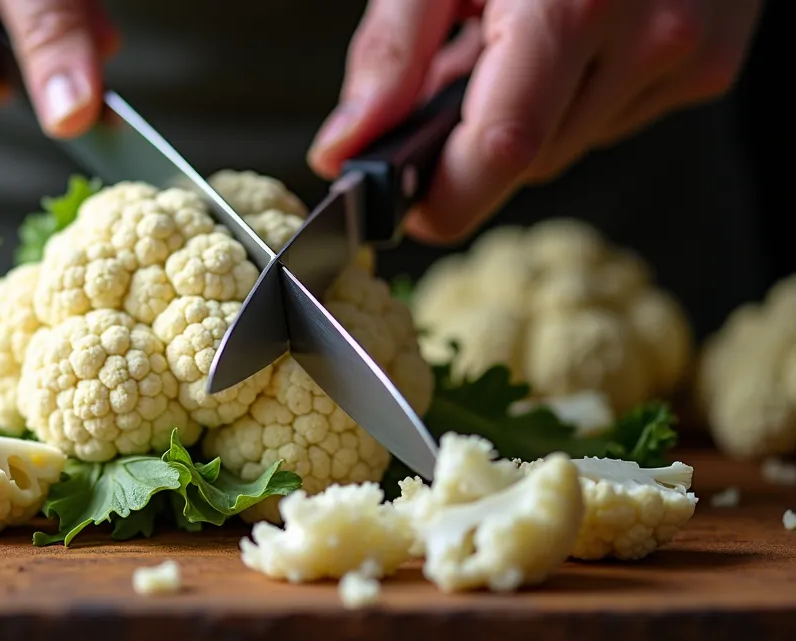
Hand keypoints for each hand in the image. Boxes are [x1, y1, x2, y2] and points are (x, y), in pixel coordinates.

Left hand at [307, 0, 763, 243]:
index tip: (404, 206)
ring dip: (528, 118)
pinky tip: (569, 44)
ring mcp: (688, 55)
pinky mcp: (708, 67)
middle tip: (452, 78)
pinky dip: (577, 97)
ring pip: (572, 145)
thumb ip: (391, 52)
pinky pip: (615, 119)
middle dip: (475, 142)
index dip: (444, 198)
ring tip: (513, 42)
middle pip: (531, 159)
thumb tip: (346, 145)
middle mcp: (647, 37)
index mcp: (571, 4)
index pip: (502, 151)